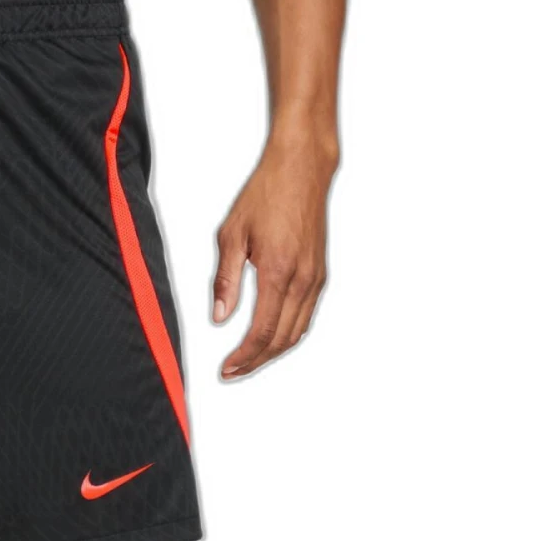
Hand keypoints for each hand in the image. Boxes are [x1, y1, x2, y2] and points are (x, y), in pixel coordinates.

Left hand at [213, 132, 336, 379]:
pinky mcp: (321, 274)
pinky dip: (288, 335)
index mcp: (278, 272)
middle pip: (280, 340)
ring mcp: (315, 278)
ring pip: (297, 332)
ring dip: (272, 352)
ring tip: (248, 361)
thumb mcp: (232, 234)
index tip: (226, 369)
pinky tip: (271, 338)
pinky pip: (306, 317)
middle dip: (255, 361)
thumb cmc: (267, 194)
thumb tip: (220, 317)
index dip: (243, 357)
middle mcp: (302, 279)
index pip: (261, 332)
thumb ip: (226, 280)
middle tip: (232, 371)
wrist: (303, 169)